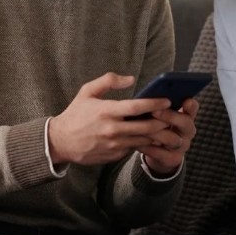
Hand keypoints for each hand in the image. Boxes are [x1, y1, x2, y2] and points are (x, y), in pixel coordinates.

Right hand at [48, 73, 172, 166]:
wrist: (61, 142)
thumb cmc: (76, 114)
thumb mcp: (87, 91)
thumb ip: (109, 80)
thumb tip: (130, 79)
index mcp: (106, 111)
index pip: (137, 107)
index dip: (155, 103)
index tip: (167, 100)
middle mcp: (112, 129)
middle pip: (147, 127)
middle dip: (164, 121)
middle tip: (174, 116)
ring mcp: (114, 145)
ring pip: (144, 140)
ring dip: (158, 134)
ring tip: (169, 127)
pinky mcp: (114, 155)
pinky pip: (135, 149)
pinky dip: (145, 143)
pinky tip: (154, 138)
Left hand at [138, 97, 198, 175]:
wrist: (161, 154)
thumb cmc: (159, 128)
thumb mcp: (164, 117)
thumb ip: (160, 106)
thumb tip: (148, 94)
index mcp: (187, 117)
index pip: (193, 108)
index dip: (191, 105)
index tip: (186, 100)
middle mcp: (187, 131)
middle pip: (185, 123)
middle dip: (170, 116)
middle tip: (155, 111)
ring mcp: (182, 146)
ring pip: (172, 139)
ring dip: (156, 133)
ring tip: (142, 127)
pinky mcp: (172, 159)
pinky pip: (160, 153)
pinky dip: (148, 147)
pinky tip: (136, 142)